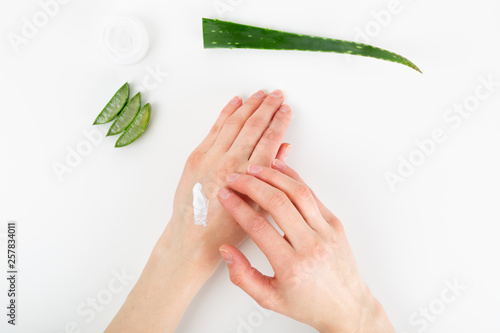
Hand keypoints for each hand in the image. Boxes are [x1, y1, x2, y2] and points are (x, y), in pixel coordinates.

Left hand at [162, 89, 291, 270]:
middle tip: (277, 95)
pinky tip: (235, 103)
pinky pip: (214, 129)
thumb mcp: (258, 207)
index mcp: (249, 176)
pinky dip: (225, 113)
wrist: (192, 239)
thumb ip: (272, 176)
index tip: (286, 109)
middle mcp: (230, 162)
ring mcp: (211, 157)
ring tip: (260, 94)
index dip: (280, 121)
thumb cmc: (226, 230)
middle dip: (267, 106)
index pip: (270, 139)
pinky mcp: (196, 157)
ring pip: (234, 122)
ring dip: (249, 105)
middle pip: (253, 125)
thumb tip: (284, 149)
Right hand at [217, 161, 394, 332]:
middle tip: (234, 179)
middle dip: (251, 185)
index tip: (224, 196)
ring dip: (273, 176)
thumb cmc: (309, 304)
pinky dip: (294, 178)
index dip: (237, 207)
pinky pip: (312, 195)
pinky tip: (279, 169)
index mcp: (291, 266)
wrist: (347, 306)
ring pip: (297, 192)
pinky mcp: (335, 223)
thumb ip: (242, 276)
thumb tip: (226, 249)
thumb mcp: (269, 298)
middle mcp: (310, 245)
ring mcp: (326, 231)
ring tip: (253, 169)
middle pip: (277, 203)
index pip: (258, 227)